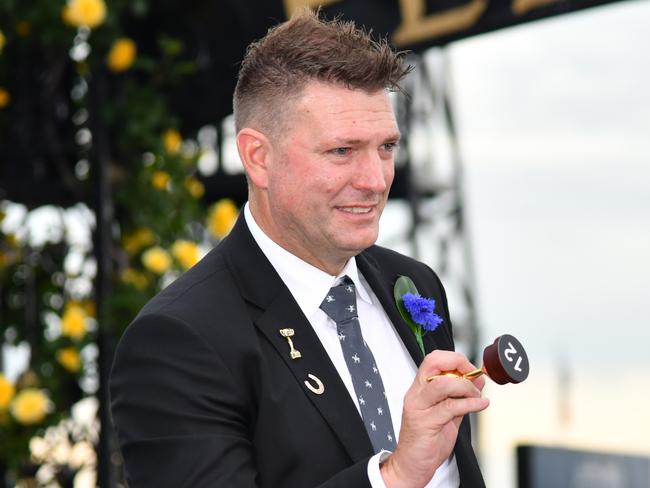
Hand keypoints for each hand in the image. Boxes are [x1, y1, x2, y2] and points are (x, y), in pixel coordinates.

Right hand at [380, 350, 488, 487]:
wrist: (412, 465)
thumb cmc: (427, 440)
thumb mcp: (448, 414)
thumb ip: (461, 397)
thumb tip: (478, 381)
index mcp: (420, 388)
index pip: (433, 359)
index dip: (455, 358)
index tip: (471, 369)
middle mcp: (416, 393)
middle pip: (434, 363)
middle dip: (459, 364)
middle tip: (474, 376)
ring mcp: (418, 407)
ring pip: (442, 384)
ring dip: (465, 387)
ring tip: (476, 396)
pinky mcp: (425, 423)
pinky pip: (449, 407)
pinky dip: (470, 404)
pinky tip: (480, 405)